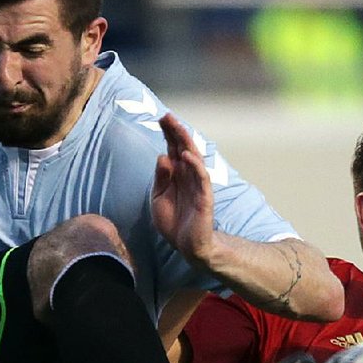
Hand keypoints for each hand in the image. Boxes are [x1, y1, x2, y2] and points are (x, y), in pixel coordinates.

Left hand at [151, 113, 214, 262]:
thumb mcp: (158, 198)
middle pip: (184, 148)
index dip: (168, 134)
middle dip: (176, 132)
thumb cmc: (173, 222)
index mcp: (177, 175)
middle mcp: (188, 176)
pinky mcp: (204, 197)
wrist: (187, 246)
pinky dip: (195, 165)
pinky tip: (186, 154)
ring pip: (194, 158)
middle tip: (167, 116)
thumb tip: (162, 157)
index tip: (161, 118)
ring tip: (177, 128)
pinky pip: (201, 178)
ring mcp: (198, 185)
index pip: (174, 149)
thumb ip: (160, 178)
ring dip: (185, 142)